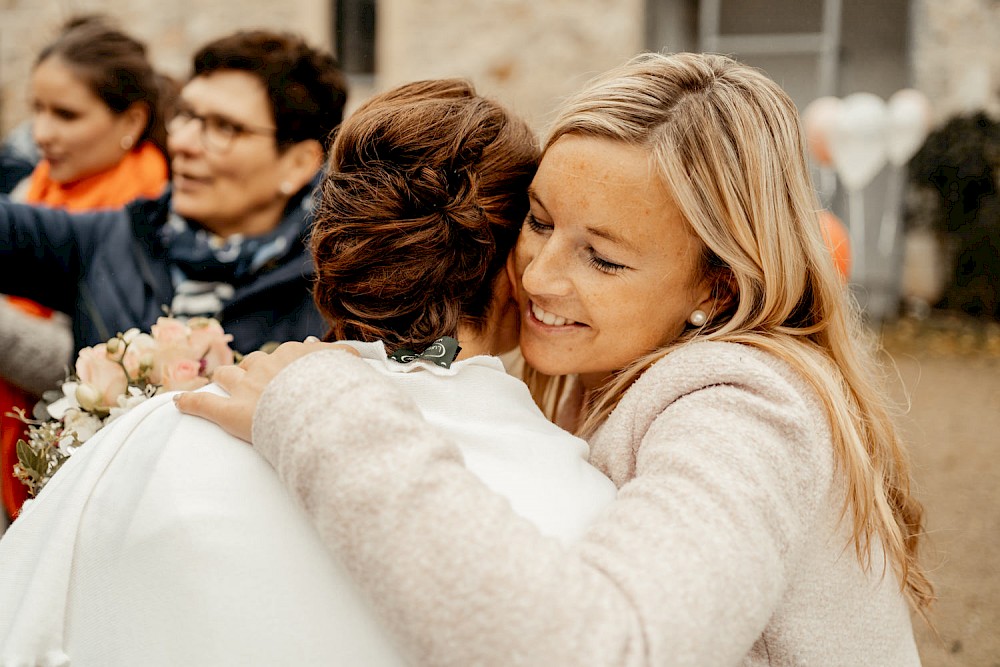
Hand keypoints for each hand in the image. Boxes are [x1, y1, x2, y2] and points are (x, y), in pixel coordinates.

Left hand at [174, 338, 357, 441]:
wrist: (319, 414)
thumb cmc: (336, 393)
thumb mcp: (349, 369)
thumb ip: (347, 358)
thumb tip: (352, 354)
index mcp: (293, 356)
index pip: (287, 354)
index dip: (289, 364)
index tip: (294, 372)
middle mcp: (267, 367)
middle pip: (255, 361)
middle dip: (255, 369)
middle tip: (262, 383)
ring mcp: (246, 389)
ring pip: (227, 375)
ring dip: (226, 380)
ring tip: (226, 386)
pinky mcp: (230, 414)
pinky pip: (203, 405)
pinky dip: (189, 403)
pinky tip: (178, 402)